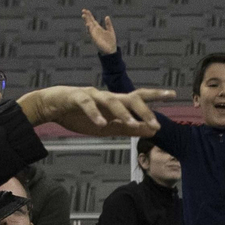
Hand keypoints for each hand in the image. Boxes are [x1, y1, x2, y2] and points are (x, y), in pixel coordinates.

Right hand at [18, 86, 171, 136]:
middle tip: (156, 123)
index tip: (174, 95)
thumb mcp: (108, 127)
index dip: (156, 96)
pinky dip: (94, 114)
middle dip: (144, 109)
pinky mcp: (75, 97)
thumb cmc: (81, 116)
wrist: (51, 107)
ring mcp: (92, 95)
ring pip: (111, 101)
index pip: (139, 97)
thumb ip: (129, 128)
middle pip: (130, 98)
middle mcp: (107, 96)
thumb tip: (153, 129)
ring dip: (123, 113)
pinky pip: (87, 105)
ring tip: (132, 124)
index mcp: (116, 102)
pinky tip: (100, 124)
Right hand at [80, 9, 116, 54]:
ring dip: (86, 21)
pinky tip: (88, 24)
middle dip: (86, 17)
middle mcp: (95, 31)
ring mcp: (94, 35)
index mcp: (99, 29)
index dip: (89, 15)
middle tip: (83, 10)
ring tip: (84, 15)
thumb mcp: (110, 31)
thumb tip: (107, 16)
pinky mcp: (94, 39)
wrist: (111, 51)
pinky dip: (89, 29)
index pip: (93, 20)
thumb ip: (108, 24)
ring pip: (89, 27)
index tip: (86, 10)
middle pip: (89, 22)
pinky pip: (91, 33)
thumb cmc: (110, 42)